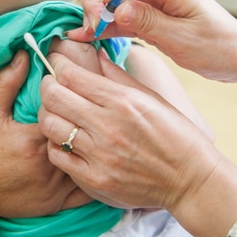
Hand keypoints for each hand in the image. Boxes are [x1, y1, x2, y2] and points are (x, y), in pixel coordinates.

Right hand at [0, 50, 88, 222]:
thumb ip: (8, 82)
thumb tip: (25, 53)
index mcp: (33, 139)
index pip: (69, 115)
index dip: (76, 105)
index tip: (79, 97)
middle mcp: (47, 166)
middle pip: (82, 140)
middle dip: (89, 128)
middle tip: (97, 116)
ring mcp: (52, 189)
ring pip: (88, 166)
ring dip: (93, 153)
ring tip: (102, 138)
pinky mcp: (53, 205)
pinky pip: (85, 194)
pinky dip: (93, 179)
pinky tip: (96, 166)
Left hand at [37, 50, 219, 211]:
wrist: (190, 179)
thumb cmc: (175, 134)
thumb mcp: (151, 98)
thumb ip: (118, 76)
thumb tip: (95, 55)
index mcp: (123, 101)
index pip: (71, 75)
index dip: (56, 64)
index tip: (55, 62)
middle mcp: (108, 127)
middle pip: (54, 97)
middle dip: (46, 86)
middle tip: (50, 85)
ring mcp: (99, 155)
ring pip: (50, 126)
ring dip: (48, 115)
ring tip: (56, 112)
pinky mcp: (94, 180)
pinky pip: (57, 157)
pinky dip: (55, 144)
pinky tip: (64, 139)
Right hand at [68, 0, 236, 83]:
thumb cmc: (220, 47)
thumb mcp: (183, 39)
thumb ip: (148, 22)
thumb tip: (118, 9)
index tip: (104, 1)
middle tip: (92, 23)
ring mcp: (154, 4)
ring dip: (98, 13)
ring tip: (87, 33)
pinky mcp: (150, 20)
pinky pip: (122, 18)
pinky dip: (105, 26)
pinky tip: (88, 36)